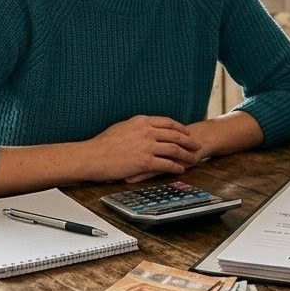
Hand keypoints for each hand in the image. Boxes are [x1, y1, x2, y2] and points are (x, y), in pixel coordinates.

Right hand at [84, 115, 201, 182]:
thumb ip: (136, 126)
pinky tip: (181, 169)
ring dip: (186, 154)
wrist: (93, 156)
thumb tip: (143, 126)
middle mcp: (147, 132)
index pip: (167, 122)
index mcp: (141, 121)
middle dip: (188, 140)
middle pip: (175, 135)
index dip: (179, 128)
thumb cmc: (103, 144)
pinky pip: (166, 164)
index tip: (187, 132)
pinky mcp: (145, 161)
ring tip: (193, 158)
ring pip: (174, 149)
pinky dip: (176, 166)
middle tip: (197, 144)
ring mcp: (147, 146)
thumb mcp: (122, 127)